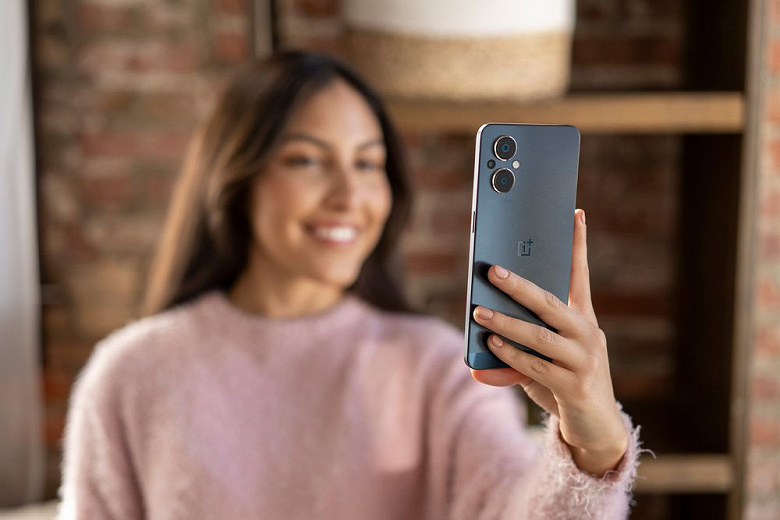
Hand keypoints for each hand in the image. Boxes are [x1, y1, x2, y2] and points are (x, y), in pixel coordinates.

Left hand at [471, 209, 627, 475]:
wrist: (597, 427)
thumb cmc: (566, 383)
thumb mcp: (545, 360)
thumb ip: (518, 349)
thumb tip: (479, 347)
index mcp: (583, 319)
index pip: (579, 275)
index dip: (577, 244)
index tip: (574, 212)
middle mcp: (587, 334)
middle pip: (550, 302)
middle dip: (519, 285)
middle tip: (493, 269)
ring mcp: (583, 360)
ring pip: (538, 334)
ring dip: (505, 323)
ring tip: (478, 312)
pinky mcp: (574, 386)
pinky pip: (535, 365)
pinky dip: (510, 355)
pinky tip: (490, 345)